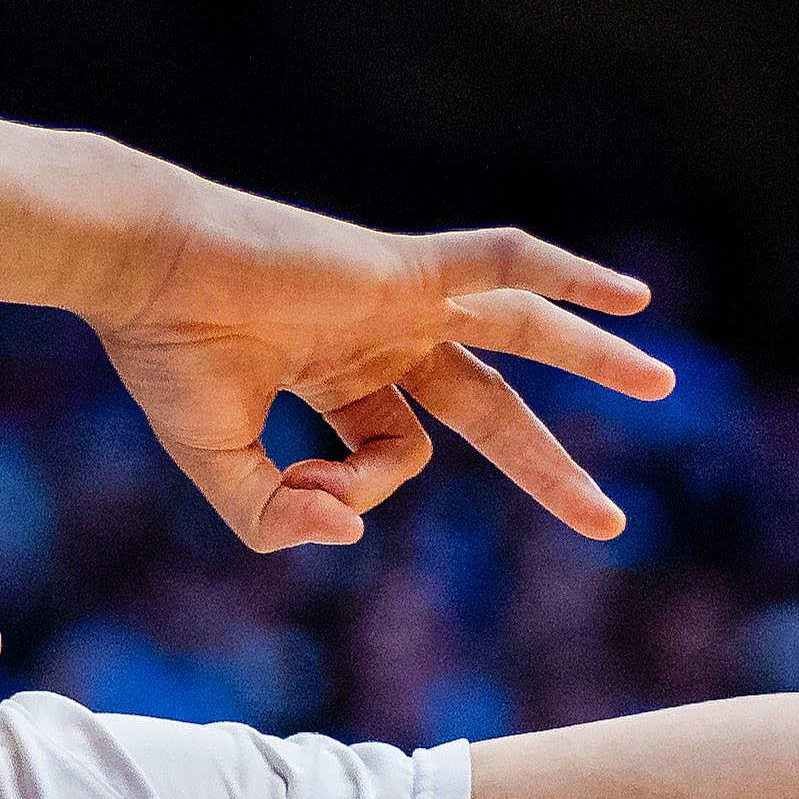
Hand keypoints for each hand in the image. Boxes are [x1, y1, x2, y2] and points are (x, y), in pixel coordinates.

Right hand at [91, 189, 668, 552]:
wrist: (138, 270)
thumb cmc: (165, 355)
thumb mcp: (218, 464)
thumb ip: (276, 518)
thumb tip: (349, 534)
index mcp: (339, 374)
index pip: (394, 457)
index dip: (361, 495)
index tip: (309, 494)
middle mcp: (382, 333)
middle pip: (490, 406)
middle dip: (547, 466)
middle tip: (608, 520)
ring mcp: (400, 297)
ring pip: (521, 331)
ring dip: (593, 358)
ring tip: (661, 383)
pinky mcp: (405, 267)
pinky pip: (505, 264)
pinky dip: (569, 275)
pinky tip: (630, 296)